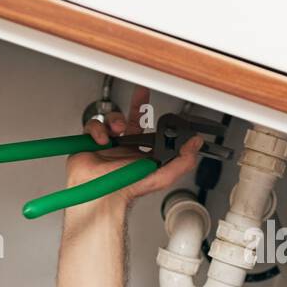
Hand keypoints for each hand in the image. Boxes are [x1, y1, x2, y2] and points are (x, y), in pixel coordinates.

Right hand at [65, 85, 200, 202]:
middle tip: (141, 93)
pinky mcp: (92, 142)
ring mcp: (109, 144)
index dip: (158, 121)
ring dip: (115, 121)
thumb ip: (182, 162)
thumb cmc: (128, 190)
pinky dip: (98, 130)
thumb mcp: (162, 177)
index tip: (162, 110)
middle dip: (137, 105)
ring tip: (116, 130)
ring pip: (112, 120)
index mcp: (143, 155)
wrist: (101, 194)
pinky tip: (102, 140)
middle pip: (132, 120)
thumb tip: (195, 145)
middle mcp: (126, 149)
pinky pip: (94, 126)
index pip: (152, 132)